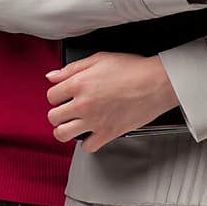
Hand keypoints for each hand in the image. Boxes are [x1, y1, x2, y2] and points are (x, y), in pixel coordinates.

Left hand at [45, 52, 177, 152]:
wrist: (156, 82)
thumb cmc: (132, 68)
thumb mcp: (98, 58)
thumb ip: (72, 68)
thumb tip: (52, 76)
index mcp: (79, 83)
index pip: (51, 96)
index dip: (57, 95)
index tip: (63, 96)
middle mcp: (83, 104)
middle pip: (53, 117)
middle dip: (58, 113)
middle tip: (67, 111)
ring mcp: (94, 121)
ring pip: (63, 134)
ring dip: (64, 131)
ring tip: (71, 126)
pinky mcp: (108, 133)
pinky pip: (87, 147)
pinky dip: (87, 143)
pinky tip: (90, 134)